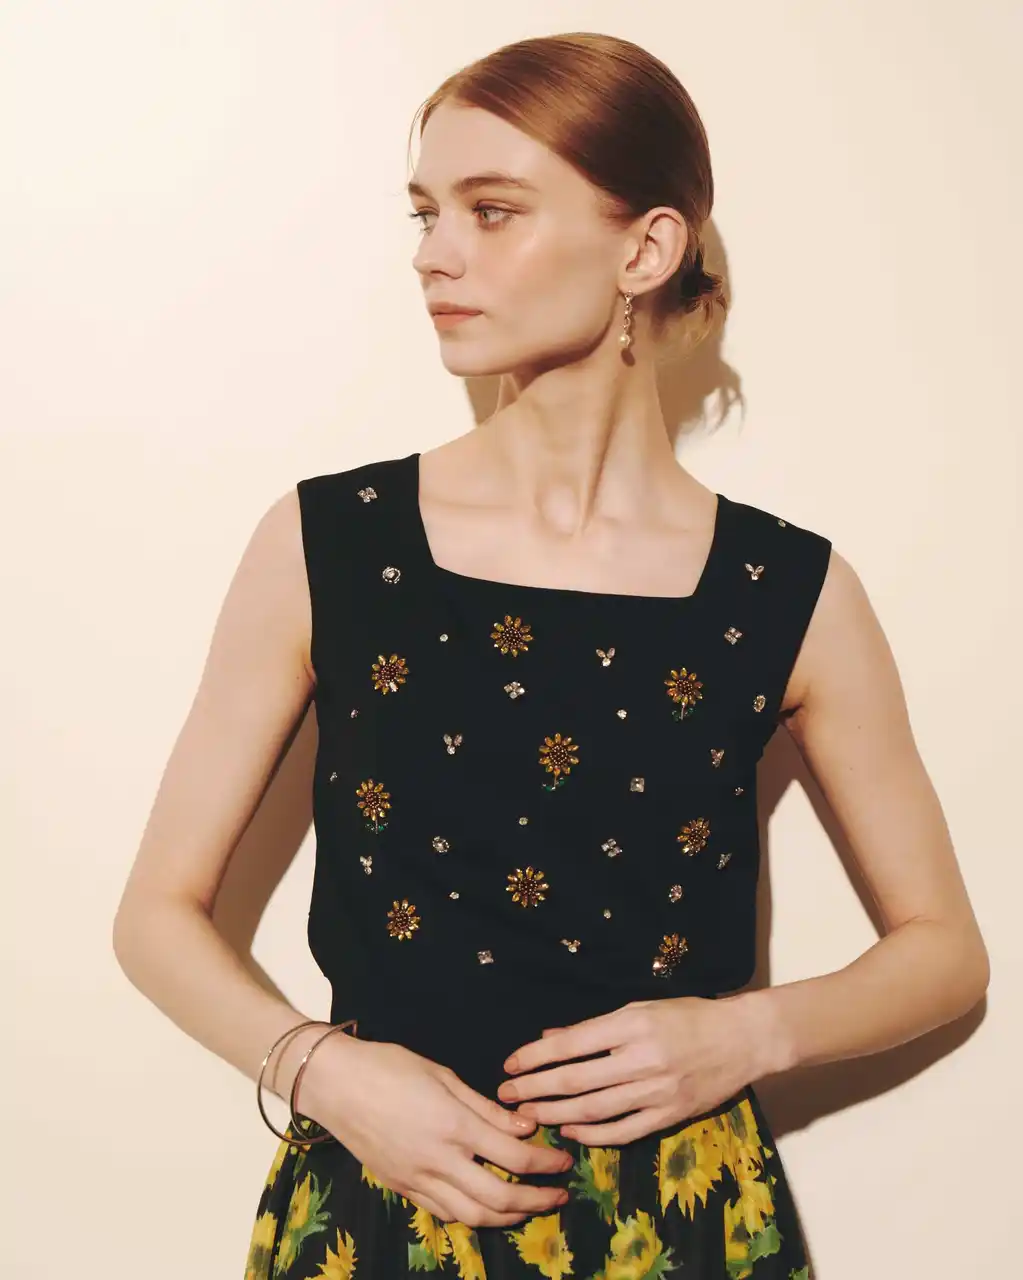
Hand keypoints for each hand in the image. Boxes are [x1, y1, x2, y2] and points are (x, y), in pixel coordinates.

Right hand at [299, 1036, 574, 1226]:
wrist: (335, 1084)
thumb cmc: (389, 1066)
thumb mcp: (444, 1075)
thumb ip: (486, 1108)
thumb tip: (526, 1126)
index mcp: (454, 1126)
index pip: (515, 1157)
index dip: (547, 1164)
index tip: (565, 1162)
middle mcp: (438, 1160)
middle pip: (499, 1198)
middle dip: (537, 1201)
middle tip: (559, 1195)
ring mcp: (417, 1180)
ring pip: (473, 1216)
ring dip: (508, 1217)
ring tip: (530, 1207)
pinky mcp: (401, 1188)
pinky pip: (444, 1212)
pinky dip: (473, 1215)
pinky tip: (486, 1206)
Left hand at [496, 994, 781, 1145]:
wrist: (743, 1039)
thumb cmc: (688, 1016)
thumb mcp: (640, 1007)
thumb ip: (594, 1027)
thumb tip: (550, 1039)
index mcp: (632, 1024)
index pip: (571, 1044)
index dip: (535, 1057)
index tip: (510, 1064)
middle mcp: (641, 1059)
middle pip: (575, 1081)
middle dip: (534, 1089)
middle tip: (506, 1096)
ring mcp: (656, 1091)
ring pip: (593, 1110)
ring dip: (554, 1114)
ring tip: (527, 1116)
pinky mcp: (669, 1116)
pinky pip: (622, 1131)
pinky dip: (592, 1134)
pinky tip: (569, 1131)